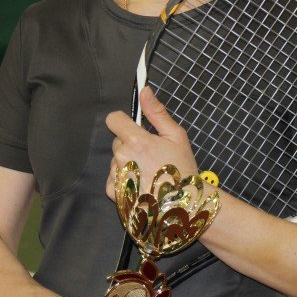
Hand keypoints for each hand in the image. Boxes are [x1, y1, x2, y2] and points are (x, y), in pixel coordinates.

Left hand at [105, 87, 197, 201]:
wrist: (183, 205)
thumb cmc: (183, 168)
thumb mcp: (176, 136)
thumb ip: (157, 112)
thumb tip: (144, 91)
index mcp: (137, 141)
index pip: (113, 120)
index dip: (123, 122)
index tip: (134, 129)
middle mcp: (122, 158)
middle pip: (117, 142)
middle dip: (130, 145)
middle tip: (151, 157)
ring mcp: (117, 177)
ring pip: (115, 161)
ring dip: (126, 163)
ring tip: (147, 174)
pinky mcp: (114, 193)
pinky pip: (112, 179)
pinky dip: (122, 181)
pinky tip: (139, 184)